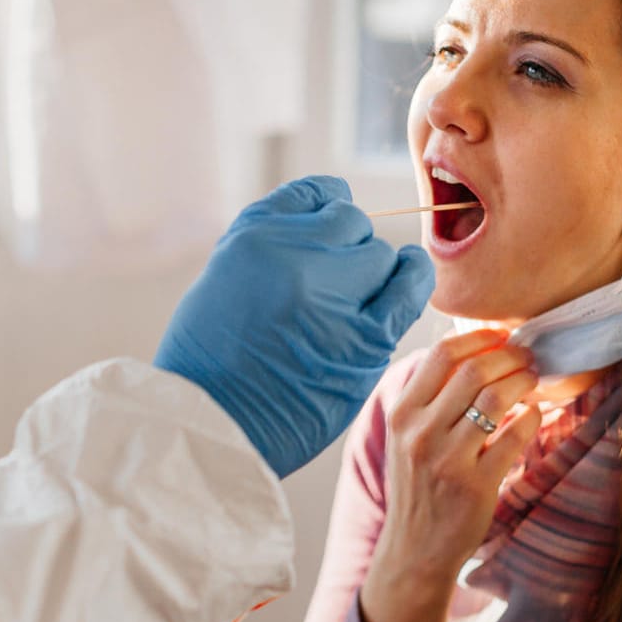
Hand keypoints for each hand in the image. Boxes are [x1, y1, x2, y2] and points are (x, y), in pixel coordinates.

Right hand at [155, 176, 433, 477]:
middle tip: (329, 290)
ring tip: (355, 303)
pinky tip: (400, 290)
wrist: (211, 426)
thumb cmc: (210, 358)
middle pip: (352, 226)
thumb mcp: (224, 275)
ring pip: (381, 256)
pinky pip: (409, 287)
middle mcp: (296, 256)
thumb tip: (327, 217)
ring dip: (374, 275)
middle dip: (346, 252)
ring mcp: (334, 296)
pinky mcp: (365, 339)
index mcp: (255, 235)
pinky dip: (410, 282)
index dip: (327, 216)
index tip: (325, 240)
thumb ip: (274, 243)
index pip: (316, 196)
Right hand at [358, 329, 544, 621]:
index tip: (501, 336)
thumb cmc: (417, 486)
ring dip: (523, 381)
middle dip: (509, 356)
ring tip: (532, 381)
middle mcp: (420, 433)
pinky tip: (532, 416)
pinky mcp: (477, 484)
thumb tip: (470, 349)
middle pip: (473, 370)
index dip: (479, 338)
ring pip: (496, 397)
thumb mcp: (406, 437)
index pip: (441, 355)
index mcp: (402, 414)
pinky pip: (515, 435)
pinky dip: (531, 417)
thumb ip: (428, 397)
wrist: (414, 549)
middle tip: (526, 358)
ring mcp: (448, 459)